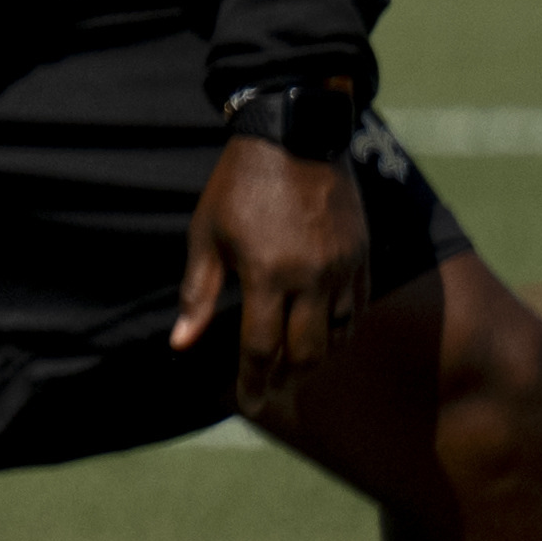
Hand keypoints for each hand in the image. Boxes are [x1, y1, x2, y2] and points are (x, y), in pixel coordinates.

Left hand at [168, 138, 371, 425]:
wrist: (294, 135)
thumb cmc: (238, 185)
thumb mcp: (206, 235)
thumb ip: (197, 294)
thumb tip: (180, 343)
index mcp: (267, 274)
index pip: (262, 348)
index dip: (253, 382)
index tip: (247, 404)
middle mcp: (310, 277)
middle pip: (305, 351)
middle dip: (287, 379)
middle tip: (270, 391)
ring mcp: (341, 267)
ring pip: (336, 335)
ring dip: (316, 359)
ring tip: (294, 369)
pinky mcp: (361, 254)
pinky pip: (357, 308)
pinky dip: (341, 331)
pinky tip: (325, 338)